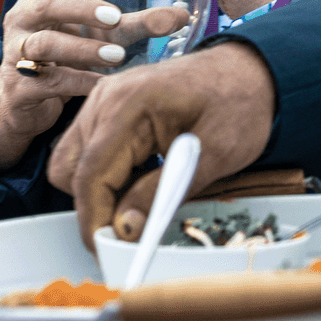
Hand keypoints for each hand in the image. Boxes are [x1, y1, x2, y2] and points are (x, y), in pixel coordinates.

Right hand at [0, 0, 189, 170]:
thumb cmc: (66, 55)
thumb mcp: (98, 34)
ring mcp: (17, 53)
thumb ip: (137, 23)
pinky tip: (104, 84)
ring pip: (45, 44)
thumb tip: (182, 17)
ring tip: (117, 55)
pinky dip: (80, 82)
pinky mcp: (20, 87)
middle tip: (115, 16)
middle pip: (46, 3)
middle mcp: (23, 20)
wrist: (24, 102)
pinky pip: (51, 81)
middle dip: (81, 7)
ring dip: (83, 48)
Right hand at [47, 41, 276, 249]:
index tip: (107, 249)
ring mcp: (104, 100)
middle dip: (94, 206)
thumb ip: (162, 194)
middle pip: (69, 169)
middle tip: (130, 228)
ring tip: (142, 199)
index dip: (94, 219)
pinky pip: (88, 150)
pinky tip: (139, 179)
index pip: (90, 174)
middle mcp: (106, 98)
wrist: (251, 71)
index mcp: (129, 103)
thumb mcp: (212, 156)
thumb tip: (124, 229)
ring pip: (72, 162)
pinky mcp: (108, 108)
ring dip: (99, 190)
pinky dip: (105, 174)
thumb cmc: (239, 104)